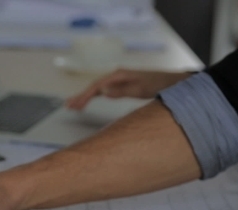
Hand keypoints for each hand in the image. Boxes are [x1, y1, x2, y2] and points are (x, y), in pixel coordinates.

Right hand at [66, 69, 192, 110]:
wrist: (169, 81)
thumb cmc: (156, 84)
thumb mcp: (140, 88)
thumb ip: (121, 90)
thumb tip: (103, 91)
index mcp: (118, 75)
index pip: (97, 86)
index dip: (85, 96)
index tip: (76, 105)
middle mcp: (116, 76)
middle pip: (94, 86)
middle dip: (81, 96)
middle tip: (68, 106)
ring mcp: (118, 80)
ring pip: (96, 88)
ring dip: (84, 97)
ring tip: (72, 106)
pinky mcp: (120, 85)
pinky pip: (102, 90)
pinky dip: (93, 96)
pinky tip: (87, 101)